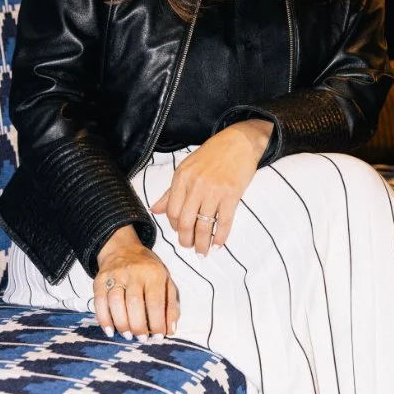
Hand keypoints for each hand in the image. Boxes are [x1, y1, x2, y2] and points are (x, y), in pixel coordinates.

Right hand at [94, 225, 178, 338]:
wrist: (123, 250)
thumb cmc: (149, 271)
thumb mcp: (166, 282)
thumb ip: (170, 306)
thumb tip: (170, 330)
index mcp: (154, 273)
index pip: (155, 302)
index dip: (157, 322)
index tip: (158, 337)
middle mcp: (133, 273)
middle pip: (134, 303)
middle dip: (138, 326)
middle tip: (142, 339)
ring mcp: (115, 275)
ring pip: (115, 303)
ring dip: (122, 324)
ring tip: (128, 336)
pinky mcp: (100, 280)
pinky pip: (99, 302)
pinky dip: (104, 319)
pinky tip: (110, 331)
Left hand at [150, 120, 272, 255]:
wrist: (239, 142)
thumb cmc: (212, 154)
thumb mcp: (187, 168)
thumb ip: (171, 191)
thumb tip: (155, 210)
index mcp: (181, 178)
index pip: (171, 211)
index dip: (174, 227)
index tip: (181, 232)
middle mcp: (195, 185)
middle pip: (185, 222)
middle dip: (186, 240)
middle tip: (189, 247)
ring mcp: (214, 191)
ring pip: (203, 226)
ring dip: (202, 243)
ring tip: (203, 251)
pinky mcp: (232, 195)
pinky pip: (224, 222)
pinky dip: (220, 237)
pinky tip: (218, 244)